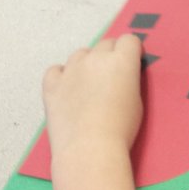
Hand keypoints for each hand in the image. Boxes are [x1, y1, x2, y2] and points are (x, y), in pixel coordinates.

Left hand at [43, 34, 143, 160]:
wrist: (89, 149)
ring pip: (80, 54)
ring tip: (88, 87)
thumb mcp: (136, 101)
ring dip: (87, 64)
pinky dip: (61, 77)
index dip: (132, 51)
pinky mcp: (52, 84)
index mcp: (121, 61)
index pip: (129, 40)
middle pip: (105, 44)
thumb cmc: (120, 130)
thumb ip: (128, 81)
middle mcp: (95, 58)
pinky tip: (66, 90)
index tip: (132, 62)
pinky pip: (56, 70)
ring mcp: (71, 69)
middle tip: (112, 79)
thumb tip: (121, 77)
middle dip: (111, 56)